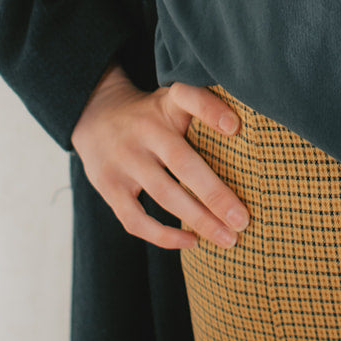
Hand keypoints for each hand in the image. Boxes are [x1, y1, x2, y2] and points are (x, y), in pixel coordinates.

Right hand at [71, 65, 249, 249]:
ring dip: (199, 220)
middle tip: (244, 220)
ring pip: (165, 195)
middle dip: (216, 194)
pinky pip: (136, 219)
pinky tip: (192, 241)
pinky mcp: (109, 186)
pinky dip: (164, 236)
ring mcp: (125, 160)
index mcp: (166, 105)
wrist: (94, 116)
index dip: (211, 110)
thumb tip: (246, 130)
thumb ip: (203, 107)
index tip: (236, 127)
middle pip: (183, 163)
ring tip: (229, 239)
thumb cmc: (151, 114)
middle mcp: (145, 131)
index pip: (187, 98)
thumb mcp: (173, 99)